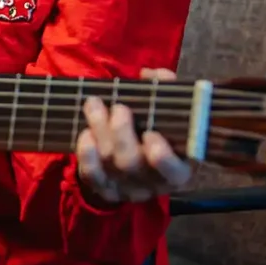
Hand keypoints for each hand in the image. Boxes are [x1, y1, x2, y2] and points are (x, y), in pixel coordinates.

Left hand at [75, 67, 193, 203]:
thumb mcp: (169, 113)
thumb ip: (166, 91)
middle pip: (131, 162)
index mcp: (179, 169)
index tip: (151, 133)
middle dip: (121, 131)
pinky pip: (90, 175)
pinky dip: (85, 152)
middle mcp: (154, 184)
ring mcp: (127, 189)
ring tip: (94, 104)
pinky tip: (86, 132)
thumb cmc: (157, 129)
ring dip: (99, 129)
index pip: (173, 172)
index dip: (162, 157)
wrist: (138, 161)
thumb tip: (153, 74)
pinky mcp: (105, 190)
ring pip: (109, 163)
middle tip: (119, 107)